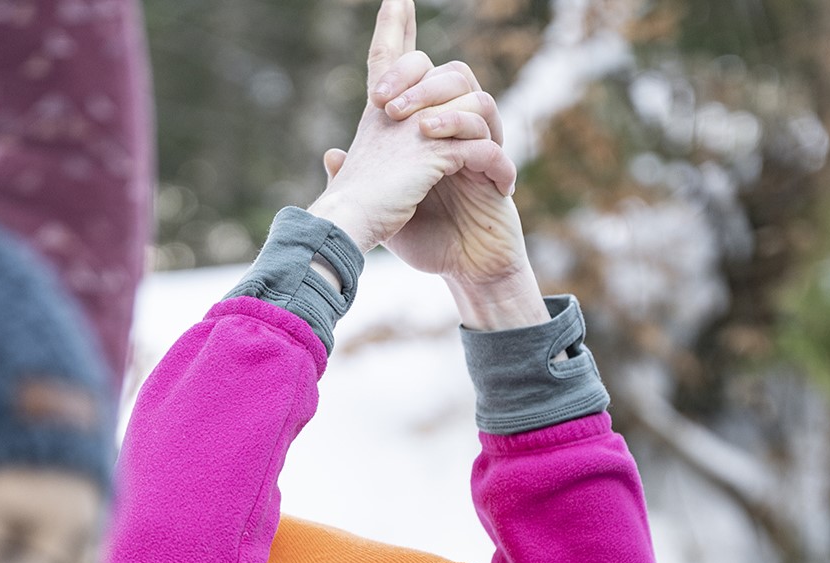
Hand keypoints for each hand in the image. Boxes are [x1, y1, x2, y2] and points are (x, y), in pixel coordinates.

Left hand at [326, 1, 549, 329]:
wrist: (462, 267)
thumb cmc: (424, 237)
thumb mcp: (384, 208)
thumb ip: (363, 181)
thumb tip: (333, 154)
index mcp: (422, 130)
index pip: (412, 71)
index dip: (402, 35)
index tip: (395, 0)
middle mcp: (452, 129)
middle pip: (447, 73)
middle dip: (417, 81)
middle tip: (385, 105)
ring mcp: (478, 146)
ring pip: (475, 99)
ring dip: (444, 110)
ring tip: (421, 131)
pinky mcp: (497, 172)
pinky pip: (493, 145)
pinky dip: (474, 148)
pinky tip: (451, 159)